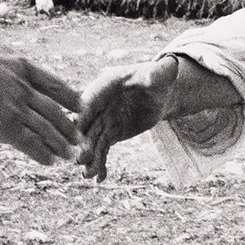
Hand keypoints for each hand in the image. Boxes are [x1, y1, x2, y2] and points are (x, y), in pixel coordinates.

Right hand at [0, 0, 80, 164]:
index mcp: (21, 65)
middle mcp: (24, 88)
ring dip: (59, 144)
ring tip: (70, 156)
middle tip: (80, 138)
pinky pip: (29, 143)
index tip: (80, 103)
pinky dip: (41, 154)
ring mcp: (17, 108)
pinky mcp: (6, 126)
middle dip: (68, 126)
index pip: (51, 82)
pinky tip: (50, 162)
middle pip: (53, 110)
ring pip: (46, 129)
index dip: (67, 95)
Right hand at [76, 55, 180, 180]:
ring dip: (90, 157)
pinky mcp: (110, 133)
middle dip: (83, 142)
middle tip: (80, 159)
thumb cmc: (159, 79)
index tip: (77, 130)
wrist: (161, 95)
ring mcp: (103, 119)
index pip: (90, 99)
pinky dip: (101, 163)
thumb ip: (159, 73)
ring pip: (93, 140)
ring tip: (88, 175)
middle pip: (88, 123)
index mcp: (106, 84)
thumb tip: (167, 65)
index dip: (84, 114)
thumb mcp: (161, 75)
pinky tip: (100, 179)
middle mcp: (99, 103)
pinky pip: (103, 149)